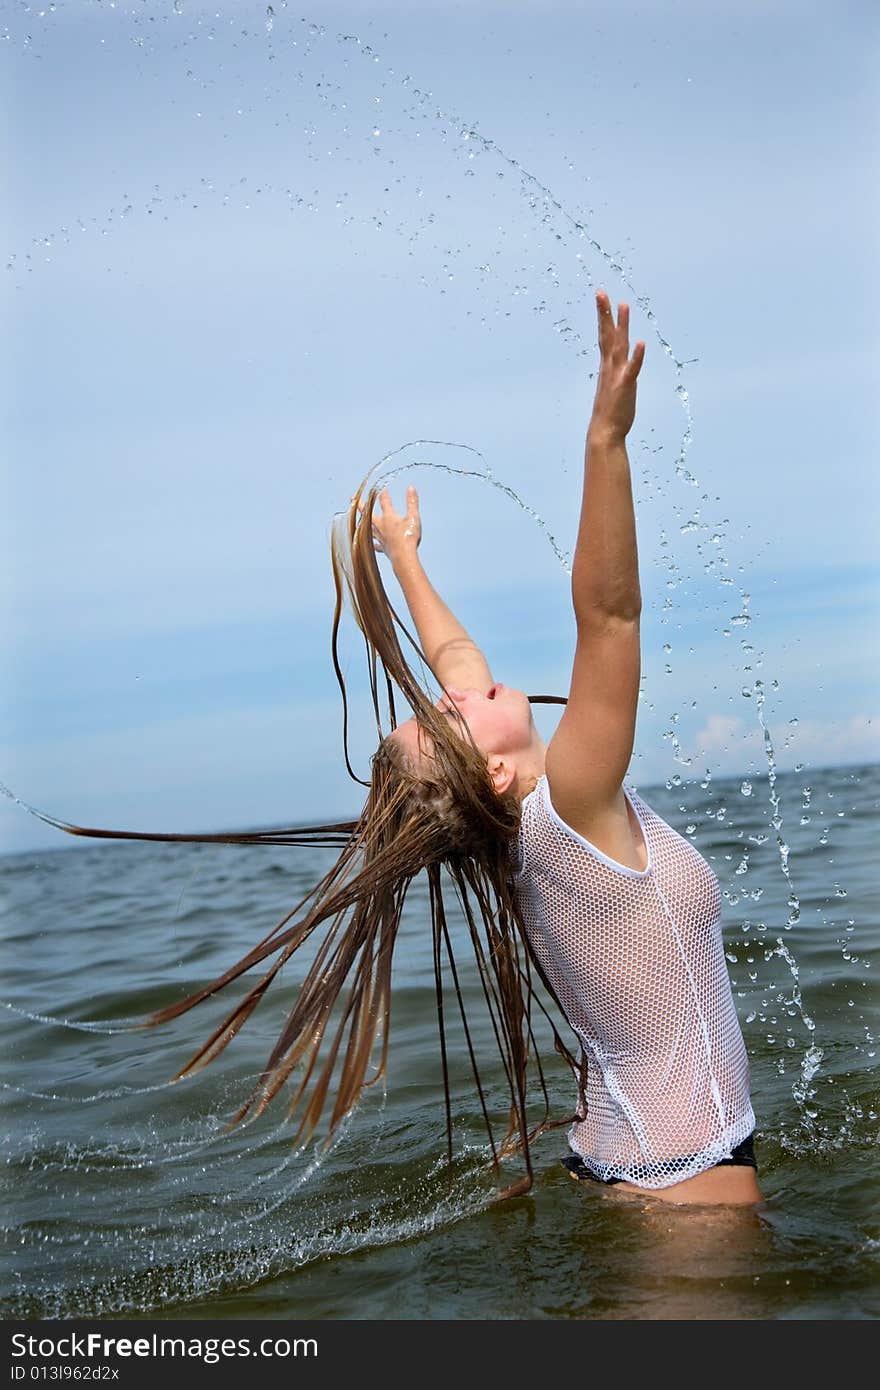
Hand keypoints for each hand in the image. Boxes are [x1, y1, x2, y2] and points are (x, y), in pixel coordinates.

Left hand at [356, 485, 421, 564]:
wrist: (404, 557)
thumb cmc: (408, 537)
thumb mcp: (413, 517)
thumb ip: (412, 502)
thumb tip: (411, 488)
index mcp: (389, 517)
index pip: (384, 502)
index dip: (383, 494)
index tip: (381, 488)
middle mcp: (381, 526)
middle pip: (368, 513)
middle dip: (361, 505)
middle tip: (353, 499)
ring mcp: (380, 537)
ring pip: (367, 528)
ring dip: (362, 522)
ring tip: (357, 520)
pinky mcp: (383, 548)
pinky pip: (375, 544)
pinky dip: (373, 543)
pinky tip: (372, 544)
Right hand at [588, 289, 644, 442]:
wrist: (605, 433)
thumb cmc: (610, 414)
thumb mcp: (613, 390)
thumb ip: (617, 376)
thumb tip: (622, 371)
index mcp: (606, 367)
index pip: (604, 337)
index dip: (603, 318)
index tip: (601, 299)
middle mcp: (610, 367)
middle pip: (607, 336)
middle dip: (604, 314)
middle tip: (601, 293)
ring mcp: (616, 376)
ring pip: (619, 346)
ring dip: (622, 326)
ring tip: (623, 305)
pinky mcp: (625, 386)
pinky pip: (632, 369)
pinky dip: (637, 356)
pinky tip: (641, 343)